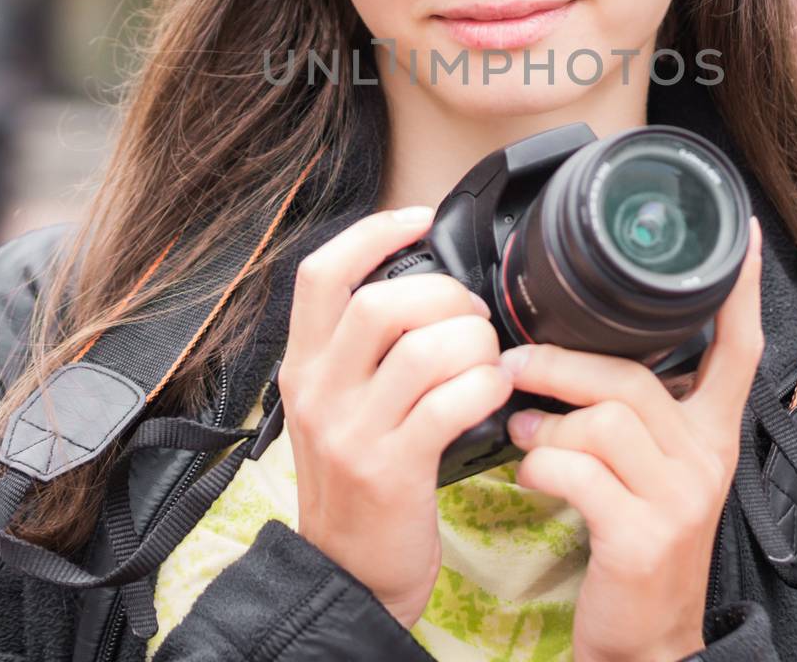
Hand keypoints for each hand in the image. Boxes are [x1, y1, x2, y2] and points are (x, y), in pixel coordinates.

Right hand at [277, 206, 513, 627]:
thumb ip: (363, 353)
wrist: (347, 577)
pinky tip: (492, 393)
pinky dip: (484, 387)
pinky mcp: (390, 470)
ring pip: (423, 349)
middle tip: (473, 316)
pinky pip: (449, 404)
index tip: (418, 219)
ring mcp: (351, 432)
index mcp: (303, 367)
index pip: (321, 274)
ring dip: (473, 343)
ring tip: (488, 359)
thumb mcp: (338, 408)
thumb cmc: (359, 485)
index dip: (372, 233)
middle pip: (380, 303)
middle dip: (445, 295)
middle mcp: (319, 392)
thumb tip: (424, 289)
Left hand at [499, 214, 765, 661]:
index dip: (741, 292)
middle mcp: (708, 458)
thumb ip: (628, 415)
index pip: (739, 349)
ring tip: (523, 429)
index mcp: (714, 434)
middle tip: (513, 363)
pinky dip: (541, 467)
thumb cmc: (634, 543)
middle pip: (633, 378)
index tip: (741, 237)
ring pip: (602, 421)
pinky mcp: (644, 535)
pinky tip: (532, 477)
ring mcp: (681, 498)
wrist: (645, 640)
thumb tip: (564, 357)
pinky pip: (578, 472)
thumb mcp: (648, 471)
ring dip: (546, 420)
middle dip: (563, 363)